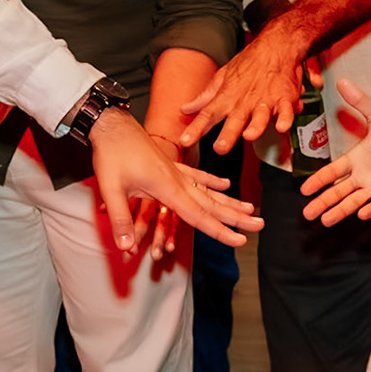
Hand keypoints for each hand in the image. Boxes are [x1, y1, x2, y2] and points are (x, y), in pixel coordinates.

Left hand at [89, 108, 259, 252]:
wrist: (110, 124)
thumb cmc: (110, 153)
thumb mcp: (110, 187)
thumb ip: (121, 218)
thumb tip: (126, 247)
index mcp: (167, 187)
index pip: (199, 215)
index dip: (220, 231)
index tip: (240, 241)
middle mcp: (177, 179)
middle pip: (212, 203)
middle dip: (236, 216)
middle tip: (260, 225)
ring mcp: (175, 170)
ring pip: (209, 190)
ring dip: (230, 201)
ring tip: (250, 208)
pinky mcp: (170, 163)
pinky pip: (197, 175)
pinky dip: (212, 181)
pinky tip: (225, 183)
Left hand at [178, 21, 306, 154]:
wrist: (275, 46)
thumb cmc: (249, 63)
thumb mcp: (222, 77)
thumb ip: (205, 97)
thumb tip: (185, 109)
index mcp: (228, 97)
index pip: (207, 114)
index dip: (196, 128)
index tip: (185, 141)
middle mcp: (245, 101)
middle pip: (234, 120)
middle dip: (227, 135)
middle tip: (220, 148)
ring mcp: (265, 100)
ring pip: (260, 116)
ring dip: (256, 126)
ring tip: (249, 136)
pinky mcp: (284, 98)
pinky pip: (286, 110)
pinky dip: (285, 118)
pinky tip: (282, 126)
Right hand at [299, 78, 370, 224]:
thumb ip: (360, 102)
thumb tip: (341, 82)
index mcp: (357, 159)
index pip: (333, 172)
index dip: (318, 180)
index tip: (304, 190)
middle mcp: (364, 176)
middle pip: (338, 192)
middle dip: (322, 202)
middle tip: (307, 214)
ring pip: (353, 201)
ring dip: (339, 210)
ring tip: (324, 220)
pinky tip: (361, 214)